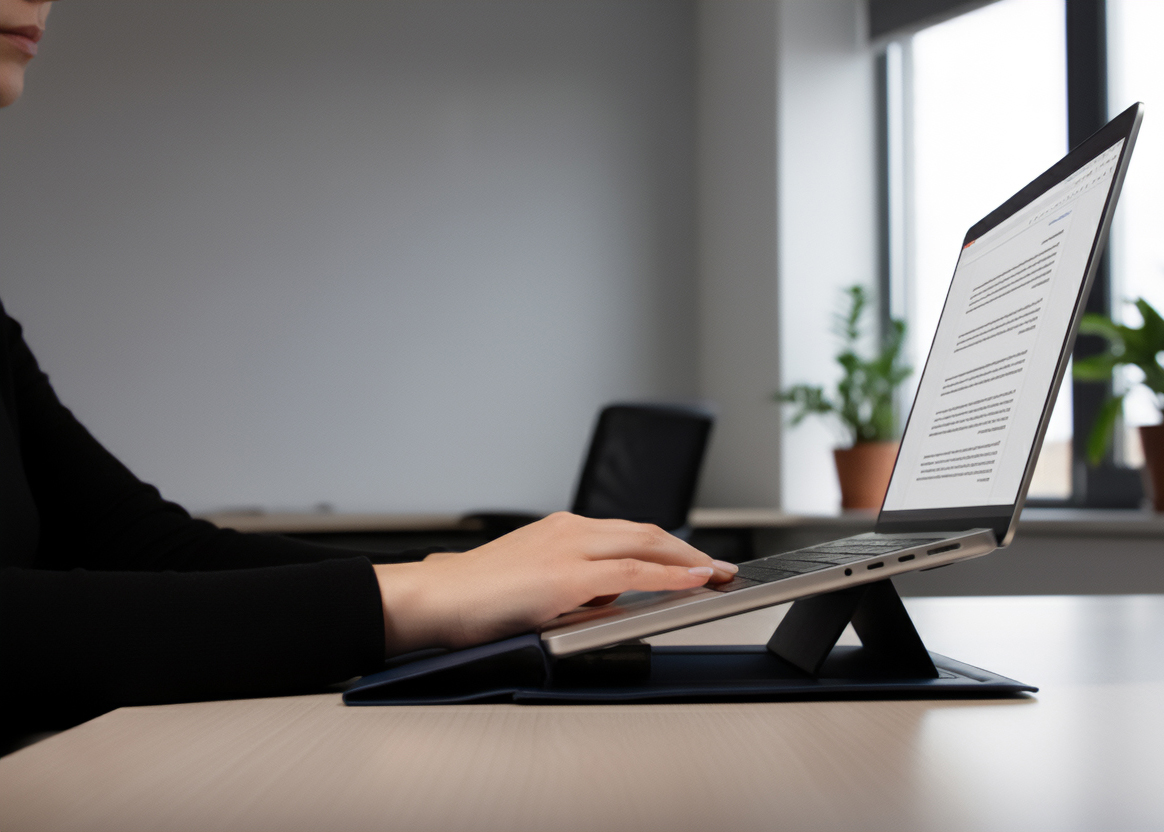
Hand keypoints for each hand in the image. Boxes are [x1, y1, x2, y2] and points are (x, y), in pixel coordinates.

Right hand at [371, 512, 737, 654]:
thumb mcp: (536, 586)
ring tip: (717, 576)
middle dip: (690, 550)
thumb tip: (611, 600)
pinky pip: (633, 571)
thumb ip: (576, 588)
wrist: (436, 599)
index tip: (694, 561)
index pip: (628, 533)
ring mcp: (569, 547)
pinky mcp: (567, 574)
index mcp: (560, 531)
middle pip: (646, 532)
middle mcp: (569, 530)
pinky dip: (670, 575)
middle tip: (721, 568)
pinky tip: (694, 581)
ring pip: (645, 544)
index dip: (668, 547)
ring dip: (688, 560)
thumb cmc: (474, 599)